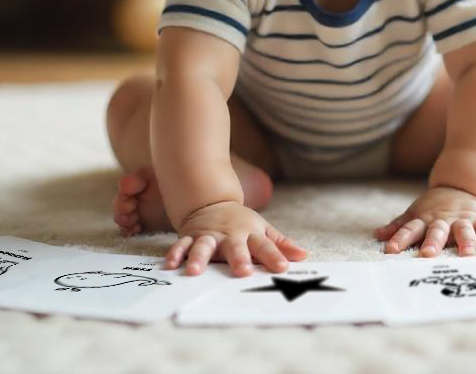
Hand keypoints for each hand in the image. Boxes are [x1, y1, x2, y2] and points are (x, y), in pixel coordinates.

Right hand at [164, 200, 307, 276]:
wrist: (212, 203)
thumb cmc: (242, 224)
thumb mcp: (263, 230)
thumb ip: (281, 244)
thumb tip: (303, 256)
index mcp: (250, 234)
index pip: (265, 246)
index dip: (274, 256)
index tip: (282, 268)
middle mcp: (229, 235)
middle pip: (235, 247)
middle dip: (238, 258)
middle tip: (242, 272)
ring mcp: (209, 236)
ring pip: (204, 246)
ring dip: (199, 258)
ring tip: (195, 271)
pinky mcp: (191, 237)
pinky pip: (181, 245)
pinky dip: (176, 253)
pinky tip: (171, 265)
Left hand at [372, 186, 475, 256]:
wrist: (459, 185)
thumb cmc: (433, 209)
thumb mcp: (414, 214)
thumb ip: (398, 226)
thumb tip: (377, 236)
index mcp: (424, 220)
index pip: (409, 229)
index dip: (400, 239)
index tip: (390, 251)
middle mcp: (442, 220)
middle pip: (436, 231)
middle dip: (432, 242)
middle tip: (427, 254)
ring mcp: (462, 219)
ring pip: (463, 230)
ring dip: (466, 241)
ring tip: (468, 254)